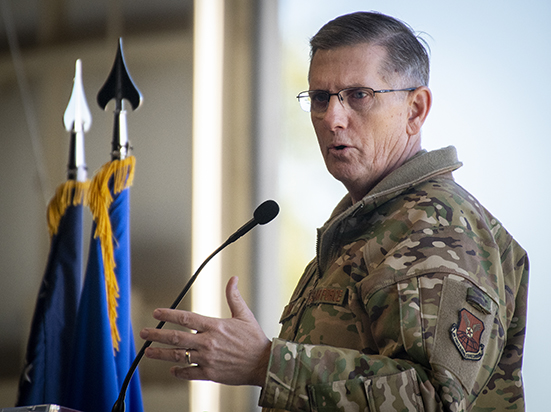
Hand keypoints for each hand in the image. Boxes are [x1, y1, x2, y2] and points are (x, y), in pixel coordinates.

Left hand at [140, 276, 270, 386]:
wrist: (264, 364)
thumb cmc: (254, 339)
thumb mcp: (245, 315)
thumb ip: (234, 297)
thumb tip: (233, 279)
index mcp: (215, 326)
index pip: (186, 318)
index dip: (169, 314)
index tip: (156, 313)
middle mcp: (208, 342)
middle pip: (177, 337)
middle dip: (157, 334)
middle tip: (144, 333)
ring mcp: (208, 359)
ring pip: (178, 355)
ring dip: (161, 353)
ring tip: (148, 351)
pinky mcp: (210, 374)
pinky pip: (189, 372)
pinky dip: (178, 371)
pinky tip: (172, 369)